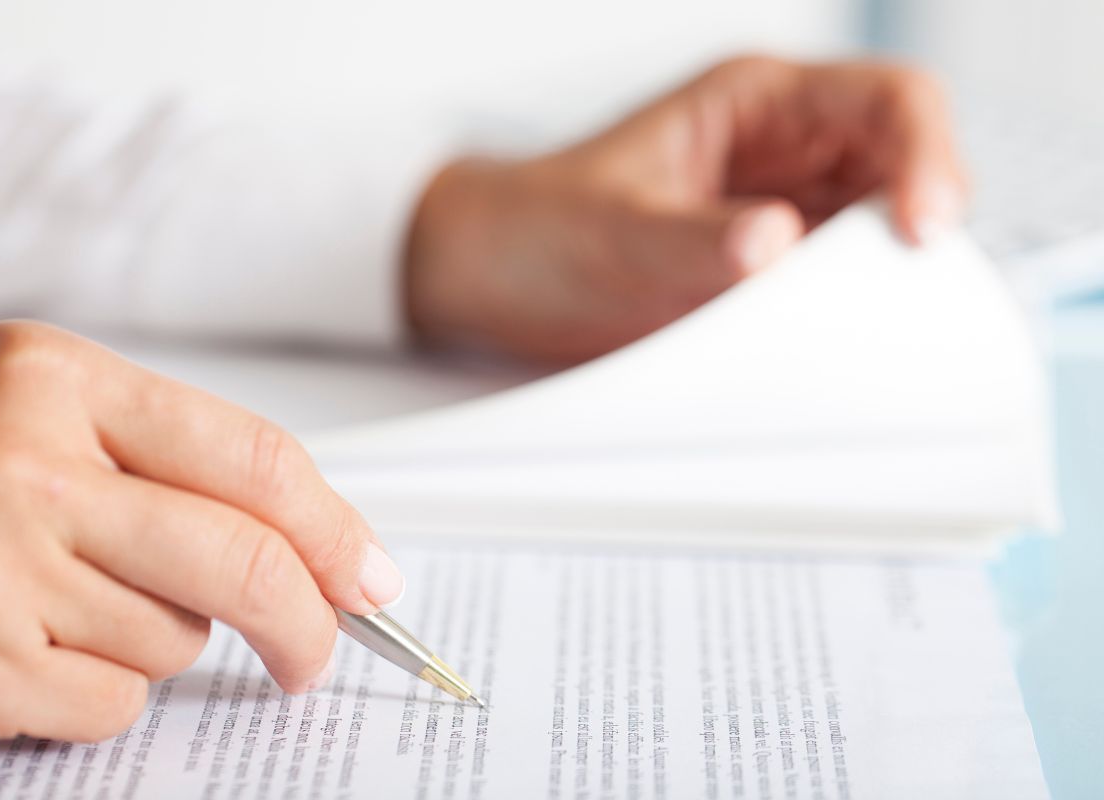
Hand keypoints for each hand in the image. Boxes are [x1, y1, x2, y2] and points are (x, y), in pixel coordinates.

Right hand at [0, 323, 402, 750]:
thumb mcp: (52, 422)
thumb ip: (180, 468)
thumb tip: (331, 557)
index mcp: (54, 379)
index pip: (254, 459)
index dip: (336, 530)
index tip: (370, 579)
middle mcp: (16, 463)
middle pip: (241, 558)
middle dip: (305, 621)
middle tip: (313, 653)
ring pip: (175, 638)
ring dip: (150, 639)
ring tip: (62, 602)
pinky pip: (111, 703)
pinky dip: (91, 695)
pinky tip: (23, 653)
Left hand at [406, 55, 967, 362]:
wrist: (490, 278)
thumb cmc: (538, 228)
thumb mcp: (610, 232)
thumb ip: (690, 241)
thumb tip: (775, 245)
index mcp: (756, 105)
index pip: (886, 101)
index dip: (927, 155)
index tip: (922, 228)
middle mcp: (784, 151)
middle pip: (905, 167)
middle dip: (925, 223)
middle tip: (911, 296)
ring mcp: (782, 212)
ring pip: (882, 233)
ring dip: (894, 278)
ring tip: (881, 330)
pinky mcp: (768, 274)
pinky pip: (839, 288)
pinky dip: (854, 316)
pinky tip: (844, 348)